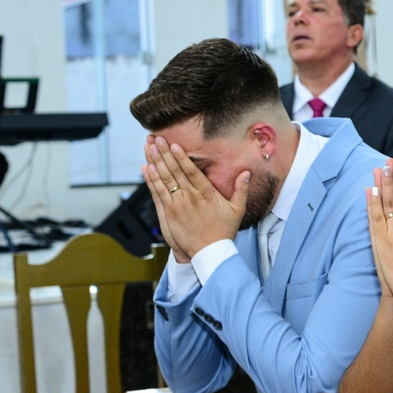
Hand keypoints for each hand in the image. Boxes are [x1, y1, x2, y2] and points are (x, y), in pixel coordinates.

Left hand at [144, 136, 249, 259]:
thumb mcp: (237, 210)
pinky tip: (146, 168)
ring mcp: (177, 205)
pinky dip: (150, 180)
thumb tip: (246, 173)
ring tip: (149, 147)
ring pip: (163, 179)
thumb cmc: (223, 232)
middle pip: (174, 171)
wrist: (209, 253)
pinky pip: (158, 193)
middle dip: (164, 153)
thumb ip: (242, 190)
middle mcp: (190, 198)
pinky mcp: (168, 213)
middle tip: (156, 138)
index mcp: (206, 194)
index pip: (192, 172)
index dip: (182, 157)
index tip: (174, 144)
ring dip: (155, 162)